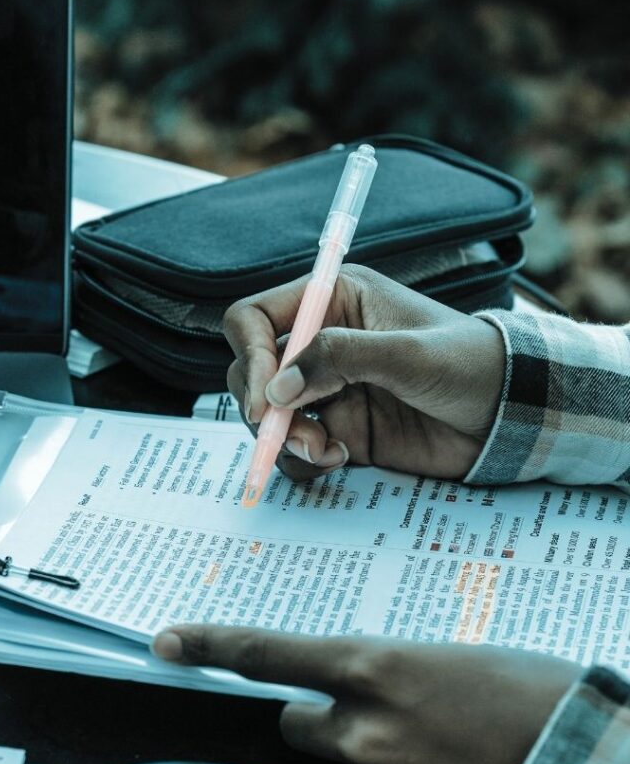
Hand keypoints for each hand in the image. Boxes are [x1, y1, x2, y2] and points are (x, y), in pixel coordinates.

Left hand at [152, 626, 580, 763]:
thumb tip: (361, 685)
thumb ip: (386, 672)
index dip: (212, 646)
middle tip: (370, 711)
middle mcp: (362, 728)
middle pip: (295, 722)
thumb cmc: (528, 692)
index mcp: (373, 667)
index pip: (269, 654)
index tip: (167, 642)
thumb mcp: (447, 658)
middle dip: (318, 718)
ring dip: (374, 755)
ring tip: (442, 746)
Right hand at [223, 265, 505, 481]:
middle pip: (251, 372)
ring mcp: (325, 391)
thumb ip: (340, 359)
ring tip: (327, 451)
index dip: (251, 355)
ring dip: (285, 439)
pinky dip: (304, 461)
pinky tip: (341, 459)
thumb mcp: (408, 354)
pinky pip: (293, 451)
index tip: (265, 398)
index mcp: (333, 302)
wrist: (511, 419)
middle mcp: (320, 344)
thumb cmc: (470, 365)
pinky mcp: (336, 431)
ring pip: (267, 417)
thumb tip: (277, 389)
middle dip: (264, 408)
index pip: (255, 318)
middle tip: (294, 434)